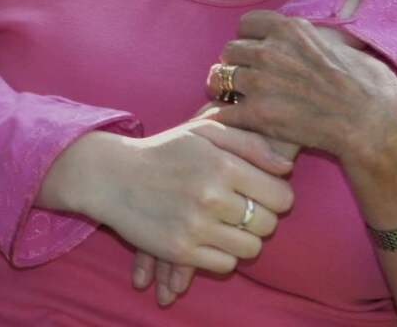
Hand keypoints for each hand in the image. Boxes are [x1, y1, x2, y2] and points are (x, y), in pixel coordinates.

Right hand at [127, 98, 304, 307]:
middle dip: (259, 218)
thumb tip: (287, 167)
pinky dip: (220, 255)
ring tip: (223, 225)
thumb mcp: (202, 131)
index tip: (258, 193)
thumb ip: (249, 143)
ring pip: (250, 249)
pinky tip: (206, 237)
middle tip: (237, 209)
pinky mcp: (180, 250)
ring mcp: (196, 226)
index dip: (275, 196)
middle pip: (269, 225)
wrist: (109, 176)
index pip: (281, 196)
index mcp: (222, 165)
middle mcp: (211, 196)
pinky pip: (225, 265)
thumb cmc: (162, 151)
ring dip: (242, 239)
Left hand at [207, 11, 396, 171]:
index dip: (249, 38)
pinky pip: (221, 111)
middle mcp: (269, 51)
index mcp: (290, 30)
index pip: (247, 23)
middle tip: (246, 79)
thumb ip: (319, 41)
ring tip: (234, 98)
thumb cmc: (372, 90)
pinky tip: (233, 121)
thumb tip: (319, 40)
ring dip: (225, 88)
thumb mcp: (346, 48)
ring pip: (218, 77)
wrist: (375, 128)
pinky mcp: (256, 114)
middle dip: (237, 64)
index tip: (255, 50)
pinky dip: (223, 117)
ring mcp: (260, 82)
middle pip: (230, 50)